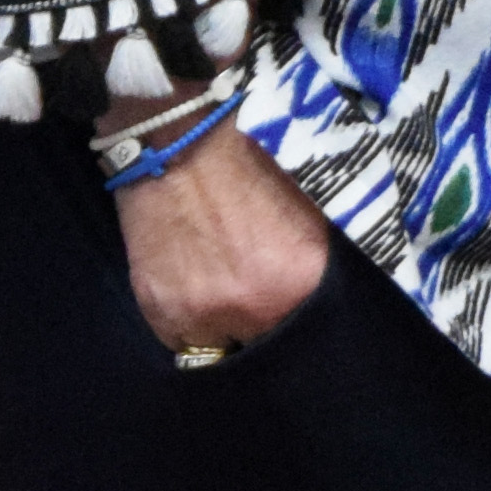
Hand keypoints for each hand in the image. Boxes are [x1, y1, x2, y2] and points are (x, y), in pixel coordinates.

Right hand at [112, 120, 334, 356]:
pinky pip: (183, 342)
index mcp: (302, 278)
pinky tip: (191, 283)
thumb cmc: (253, 162)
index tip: (293, 311)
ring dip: (225, 329)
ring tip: (223, 287)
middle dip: (265, 329)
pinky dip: (189, 323)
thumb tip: (330, 294)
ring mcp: (203, 315)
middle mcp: (255, 306)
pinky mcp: (161, 313)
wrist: (181, 140)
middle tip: (258, 298)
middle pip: (266, 345)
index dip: (302, 324)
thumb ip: (319, 261)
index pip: (311, 336)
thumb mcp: (311, 207)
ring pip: (223, 350)